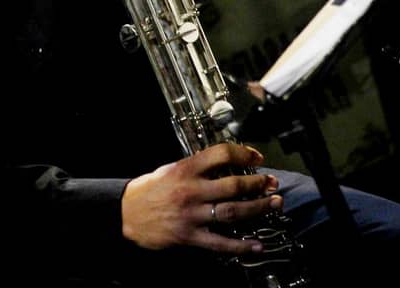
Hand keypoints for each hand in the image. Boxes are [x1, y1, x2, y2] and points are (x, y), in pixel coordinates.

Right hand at [120, 143, 280, 253]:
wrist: (126, 213)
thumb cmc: (148, 190)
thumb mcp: (170, 169)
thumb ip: (196, 166)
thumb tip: (224, 163)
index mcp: (185, 170)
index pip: (221, 154)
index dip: (243, 154)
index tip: (256, 157)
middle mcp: (191, 191)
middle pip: (233, 186)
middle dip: (257, 184)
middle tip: (271, 183)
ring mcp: (191, 215)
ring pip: (232, 212)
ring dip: (258, 208)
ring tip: (273, 204)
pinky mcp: (189, 236)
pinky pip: (220, 242)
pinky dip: (241, 244)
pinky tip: (257, 244)